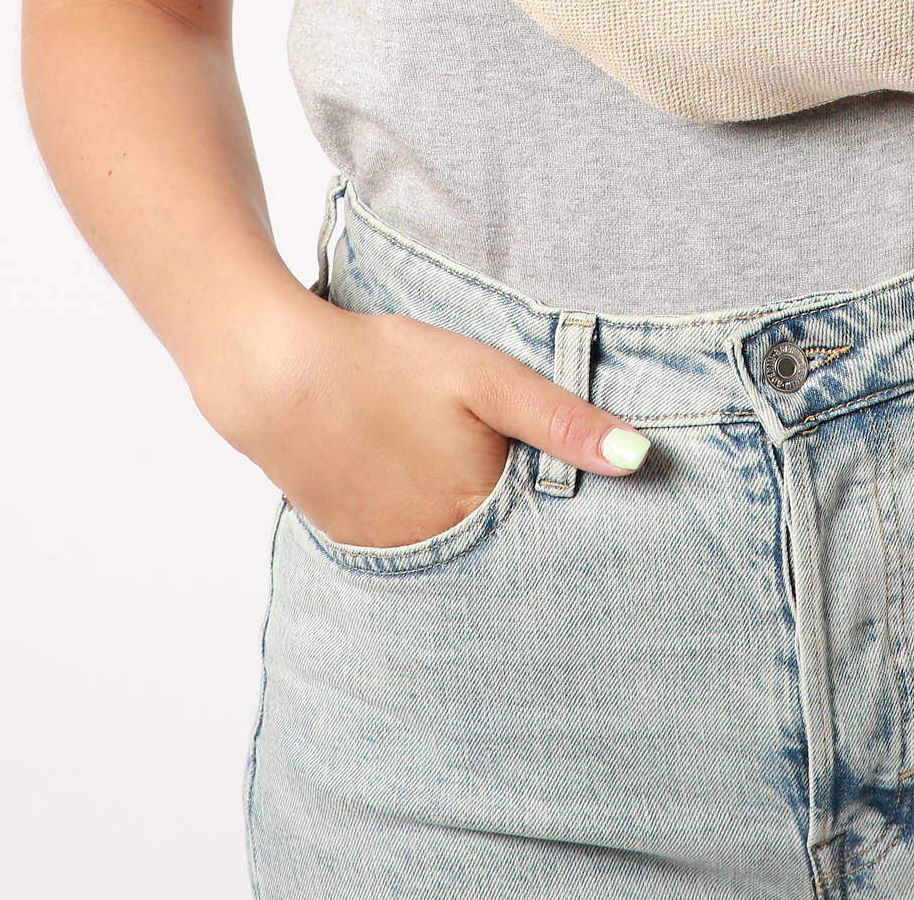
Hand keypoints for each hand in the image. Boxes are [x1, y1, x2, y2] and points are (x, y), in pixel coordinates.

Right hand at [200, 290, 651, 548]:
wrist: (274, 371)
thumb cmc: (386, 364)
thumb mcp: (488, 379)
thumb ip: (563, 421)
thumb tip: (639, 459)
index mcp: (475, 513)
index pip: (542, 537)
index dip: (562, 519)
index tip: (588, 512)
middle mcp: (431, 548)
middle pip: (495, 549)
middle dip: (518, 532)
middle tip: (520, 494)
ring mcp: (383, 548)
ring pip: (447, 548)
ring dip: (465, 528)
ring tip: (465, 485)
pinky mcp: (344, 534)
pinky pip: (400, 542)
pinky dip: (418, 521)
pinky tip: (414, 482)